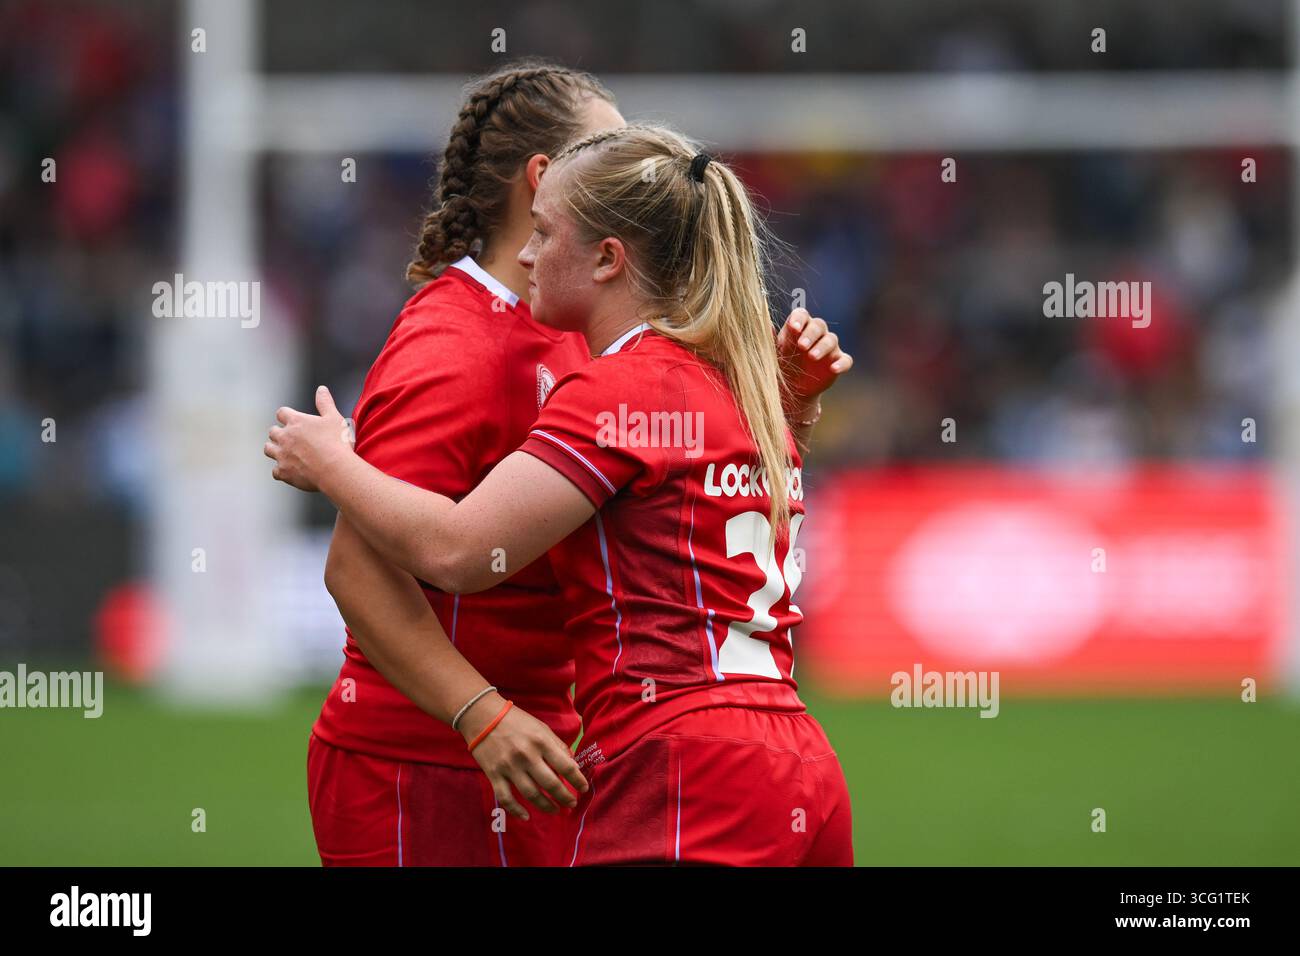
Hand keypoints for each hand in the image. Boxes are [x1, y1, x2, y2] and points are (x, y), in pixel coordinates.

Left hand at [265, 386, 354, 492]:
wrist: (335, 470)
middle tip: (289, 438)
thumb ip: (325, 402)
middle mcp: (285, 437)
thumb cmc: (337, 443)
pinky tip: (289, 471)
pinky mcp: (283, 472)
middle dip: (279, 433)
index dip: (286, 416)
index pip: (282, 413)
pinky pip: (275, 471)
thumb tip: (321, 389)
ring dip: (274, 449)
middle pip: (273, 431)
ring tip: (284, 452)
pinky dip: (281, 470)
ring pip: (268, 449)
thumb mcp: (335, 418)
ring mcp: (282, 455)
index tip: (291, 420)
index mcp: (296, 421)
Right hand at [459, 692, 588, 819]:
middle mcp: (527, 755)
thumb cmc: (515, 720)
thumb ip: (557, 745)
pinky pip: (506, 798)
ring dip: (546, 806)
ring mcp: (509, 766)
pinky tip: (526, 816)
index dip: (577, 780)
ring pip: (531, 794)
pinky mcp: (494, 774)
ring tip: (555, 810)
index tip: (583, 788)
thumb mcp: (541, 727)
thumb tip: (572, 763)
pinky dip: (516, 810)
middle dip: (565, 797)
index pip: (566, 766)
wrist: (482, 715)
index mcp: (541, 741)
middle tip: (572, 803)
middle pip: (551, 784)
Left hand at [777, 308, 853, 408]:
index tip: (793, 327)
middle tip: (801, 346)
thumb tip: (765, 324)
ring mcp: (829, 348)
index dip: (799, 319)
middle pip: (819, 325)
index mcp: (799, 327)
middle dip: (810, 334)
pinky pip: (845, 360)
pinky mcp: (838, 362)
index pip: (802, 315)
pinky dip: (841, 363)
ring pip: (831, 340)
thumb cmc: (782, 365)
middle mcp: (816, 334)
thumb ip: (770, 339)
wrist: (793, 389)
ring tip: (812, 356)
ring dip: (822, 347)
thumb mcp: (774, 354)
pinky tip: (834, 369)